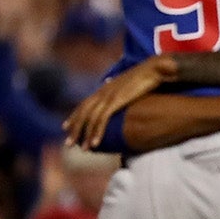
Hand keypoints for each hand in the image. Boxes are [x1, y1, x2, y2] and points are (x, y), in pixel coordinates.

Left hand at [64, 55, 179, 148]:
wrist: (153, 69)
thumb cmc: (148, 76)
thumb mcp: (131, 85)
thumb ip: (123, 91)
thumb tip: (121, 94)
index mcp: (105, 88)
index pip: (84, 104)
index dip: (74, 116)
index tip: (66, 127)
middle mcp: (102, 92)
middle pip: (82, 113)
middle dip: (74, 129)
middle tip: (68, 144)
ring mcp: (107, 96)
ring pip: (89, 118)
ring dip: (84, 135)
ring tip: (82, 149)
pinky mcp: (115, 101)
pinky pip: (101, 119)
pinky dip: (96, 132)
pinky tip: (95, 144)